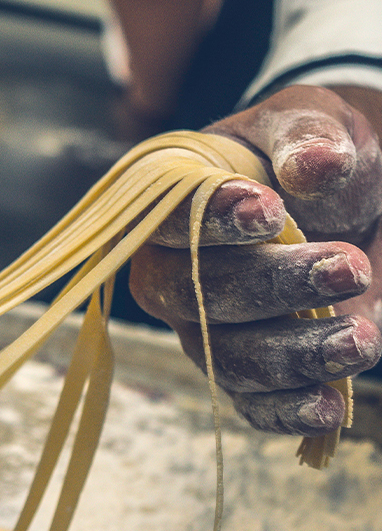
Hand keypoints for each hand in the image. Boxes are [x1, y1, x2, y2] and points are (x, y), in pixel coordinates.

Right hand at [128, 85, 381, 435]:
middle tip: (346, 267)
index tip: (271, 212)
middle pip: (192, 296)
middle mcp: (173, 272)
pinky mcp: (239, 368)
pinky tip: (330, 405)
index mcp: (172, 206)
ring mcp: (202, 326)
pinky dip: (286, 409)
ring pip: (224, 357)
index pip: (169, 223)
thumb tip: (315, 167)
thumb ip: (306, 135)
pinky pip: (249, 402)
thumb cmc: (307, 151)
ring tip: (362, 337)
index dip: (209, 225)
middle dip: (268, 288)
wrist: (338, 194)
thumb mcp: (308, 121)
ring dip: (291, 354)